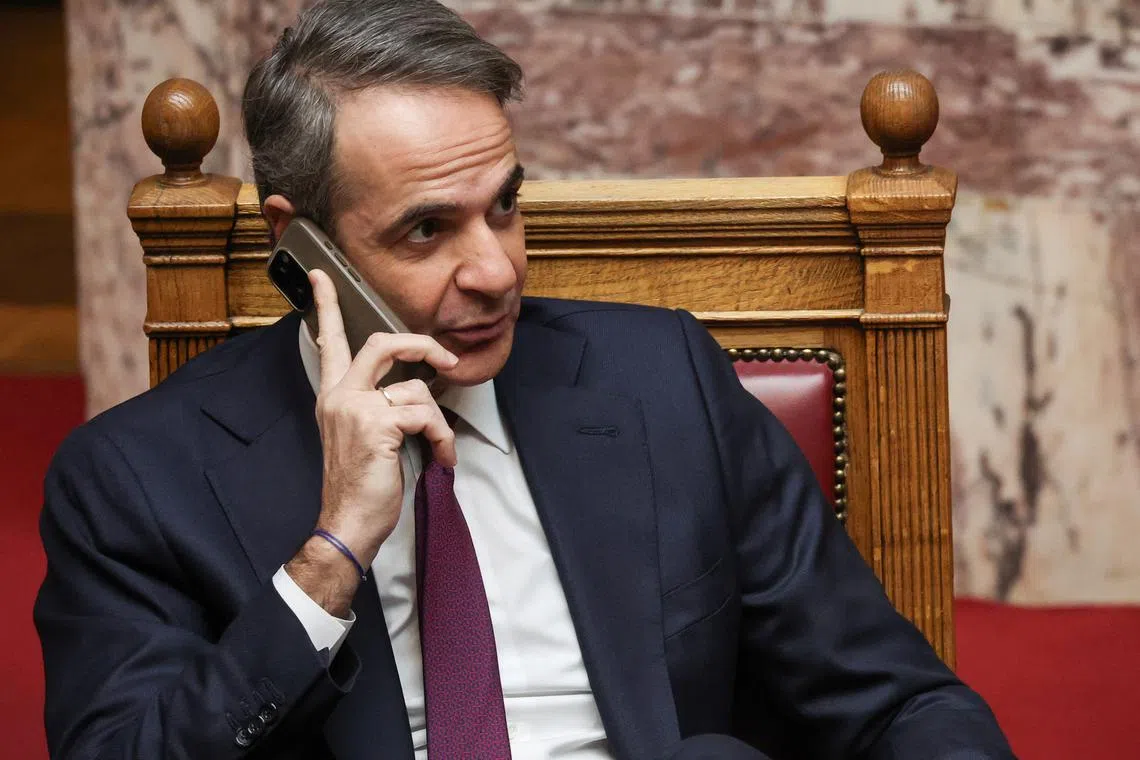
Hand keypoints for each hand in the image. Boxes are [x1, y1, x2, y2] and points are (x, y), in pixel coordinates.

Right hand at [286, 269, 457, 615]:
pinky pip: (426, 415)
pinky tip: (440, 457)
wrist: (347, 524)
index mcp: (333, 396)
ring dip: (438, 421)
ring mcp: (356, 408)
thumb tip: (412, 394)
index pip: (328, 342)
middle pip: (380, 343)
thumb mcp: (362, 438)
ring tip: (439, 447)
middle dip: (420, 345)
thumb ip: (377, 408)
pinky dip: (442, 437)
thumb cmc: (358, 486)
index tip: (322, 276)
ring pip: (416, 388)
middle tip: (445, 360)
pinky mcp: (378, 425)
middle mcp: (339, 396)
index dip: (325, 305)